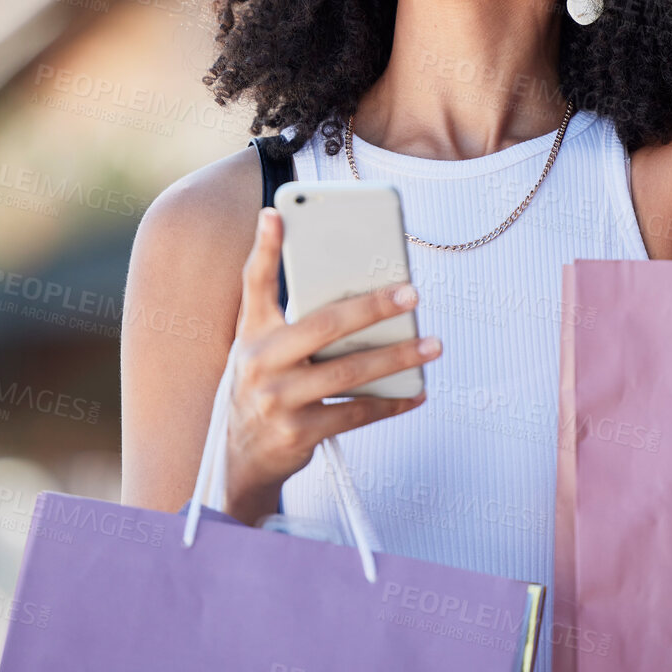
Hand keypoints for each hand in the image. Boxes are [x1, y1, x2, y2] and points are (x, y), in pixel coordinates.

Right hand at [221, 206, 437, 522]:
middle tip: (411, 293)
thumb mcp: (265, 349)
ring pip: (349, 371)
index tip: (276, 213)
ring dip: (397, 357)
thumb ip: (298, 320)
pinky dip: (390, 401)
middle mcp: (260, 362)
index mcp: (252, 333)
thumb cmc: (265, 388)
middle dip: (372, 307)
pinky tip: (415, 392)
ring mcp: (277, 399)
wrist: (240, 458)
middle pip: (324, 325)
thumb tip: (361, 295)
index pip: (254, 282)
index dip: (264, 247)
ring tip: (431, 344)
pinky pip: (356, 412)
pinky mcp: (298, 432)